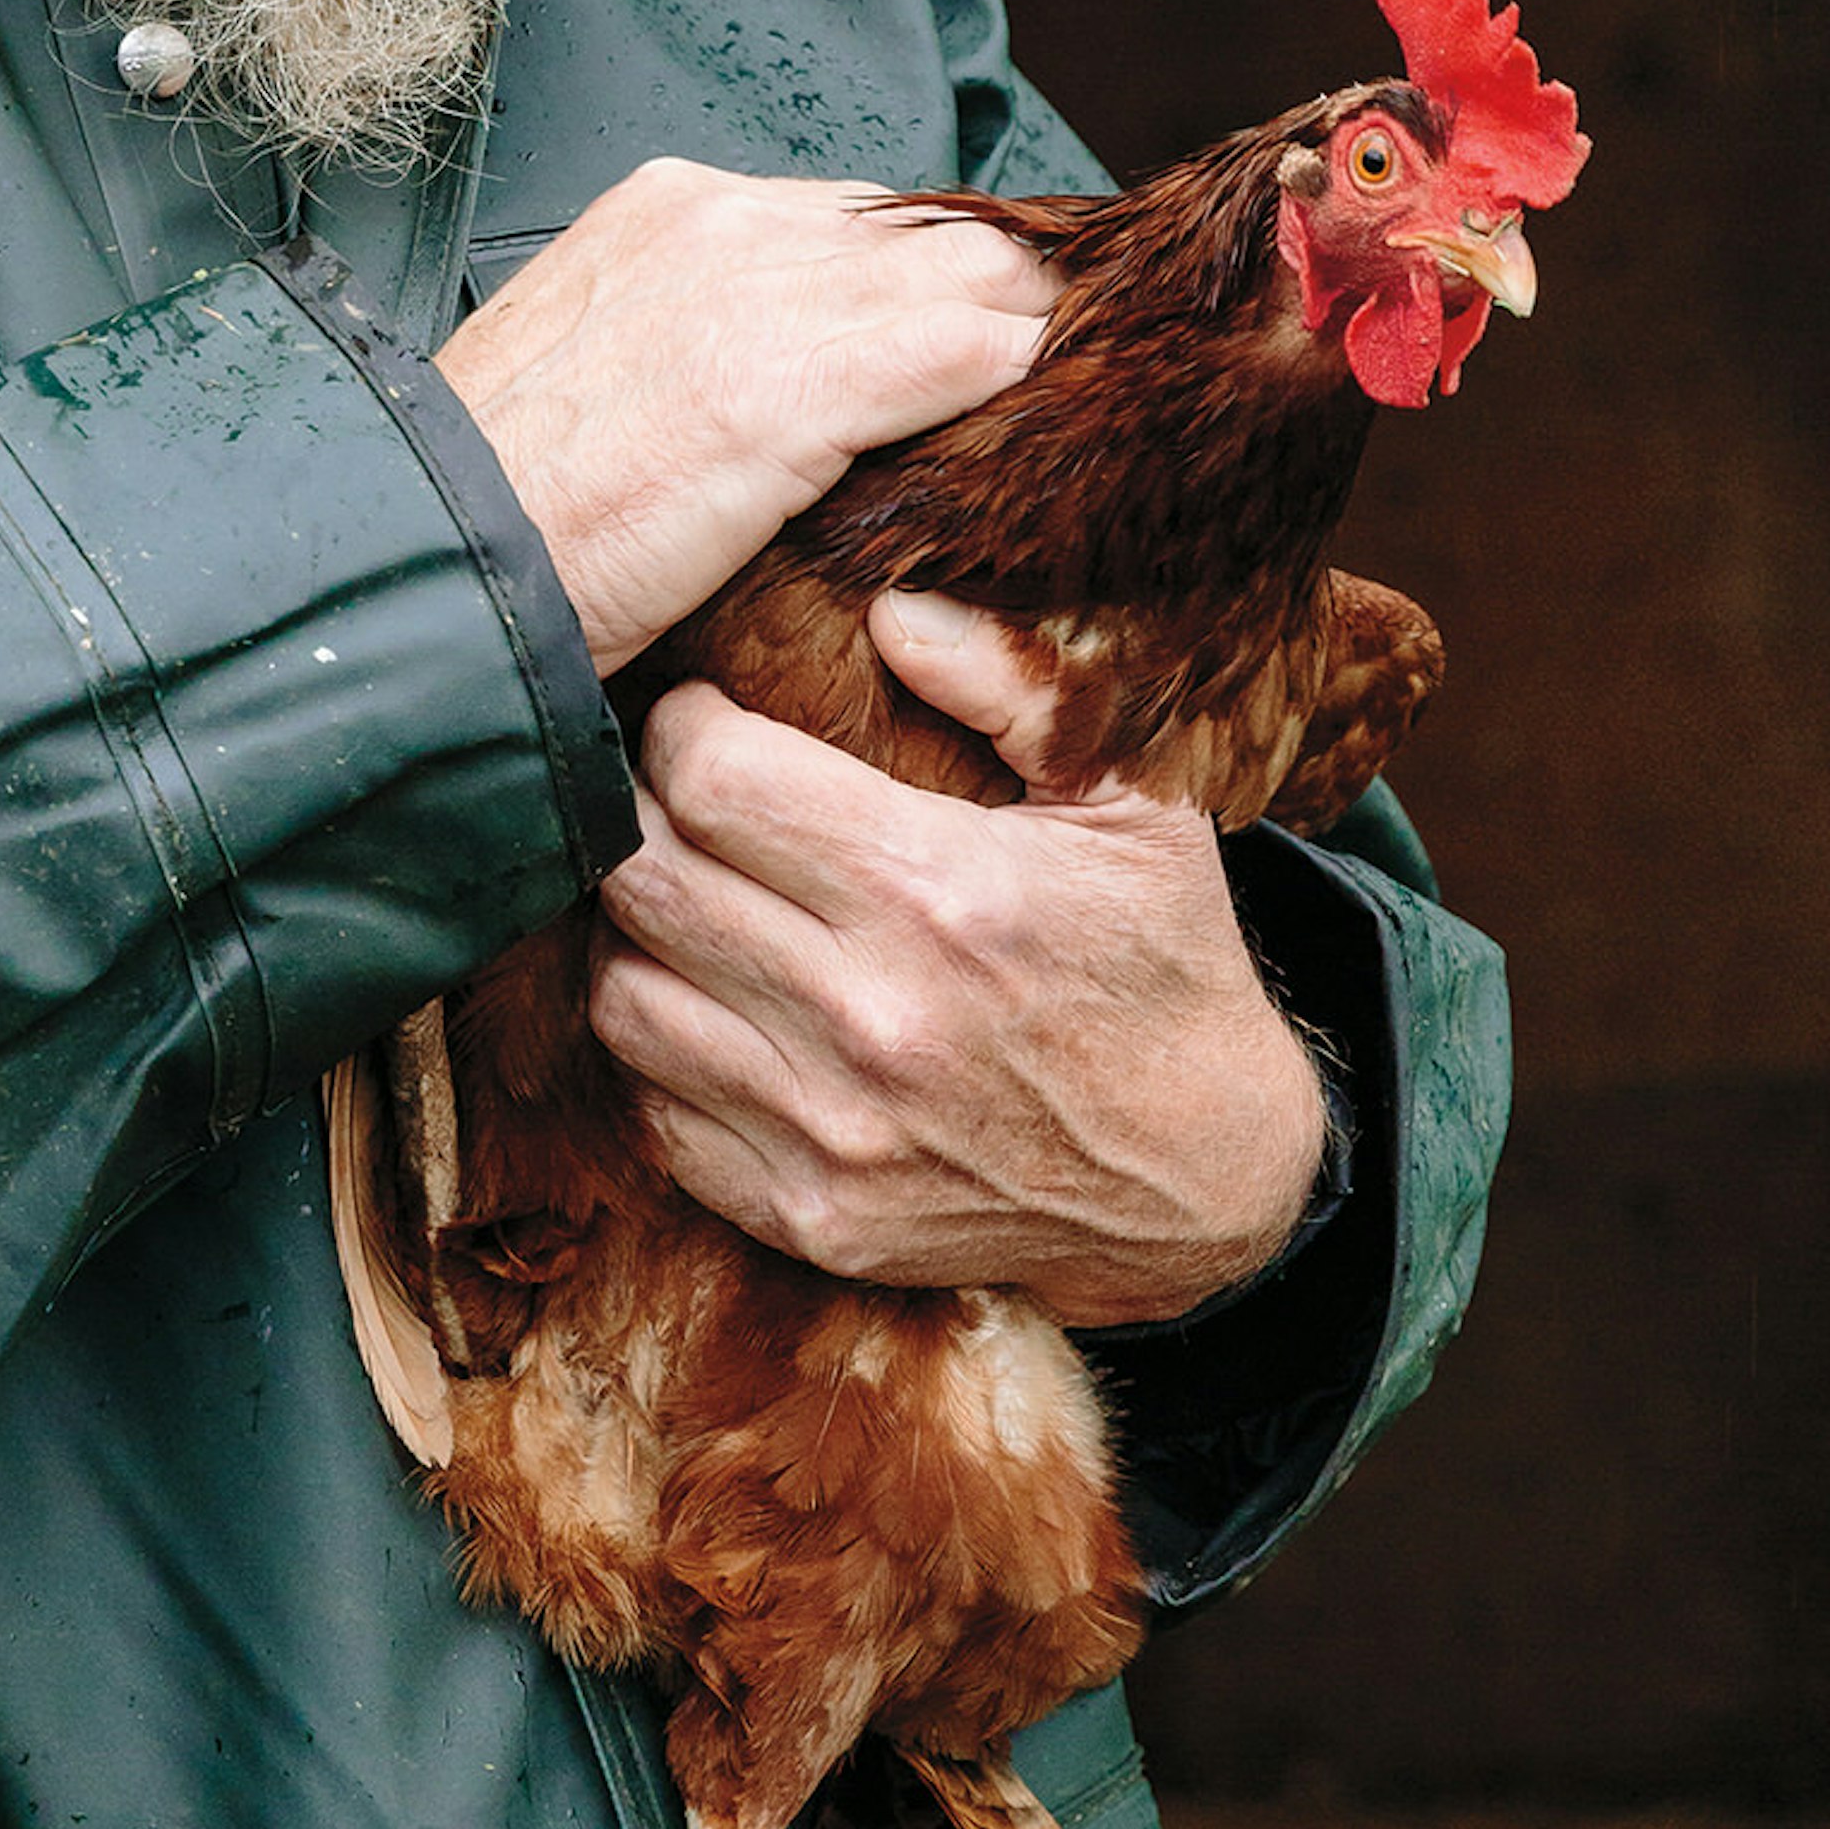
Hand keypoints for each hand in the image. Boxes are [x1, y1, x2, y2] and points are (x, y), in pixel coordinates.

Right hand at [434, 163, 1052, 676]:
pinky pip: (971, 355)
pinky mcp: (798, 387)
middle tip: (1063, 396)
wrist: (436, 565)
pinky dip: (1021, 392)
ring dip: (1030, 353)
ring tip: (1074, 427)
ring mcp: (764, 295)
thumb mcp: (599, 377)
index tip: (976, 354)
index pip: (866, 223)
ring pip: (975, 286)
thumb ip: (705, 342)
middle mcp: (725, 223)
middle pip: (938, 240)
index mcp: (669, 210)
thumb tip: (813, 383)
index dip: (934, 291)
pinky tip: (1048, 443)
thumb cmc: (507, 507)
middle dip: (1004, 310)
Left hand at [589, 593, 1331, 1327]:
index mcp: (940, 894)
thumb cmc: (1161, 961)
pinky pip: (658, 1112)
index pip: (711, 780)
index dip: (684, 728)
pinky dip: (668, 1055)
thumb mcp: (1136, 801)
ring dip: (641, 937)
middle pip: (643, 880)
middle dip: (642, 816)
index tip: (709, 720)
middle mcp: (871, 1020)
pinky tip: (720, 1011)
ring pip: (623, 998)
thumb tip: (893, 609)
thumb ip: (1016, 687)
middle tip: (683, 802)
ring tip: (695, 902)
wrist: (1207, 1176)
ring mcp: (833, 1134)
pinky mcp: (811, 1219)